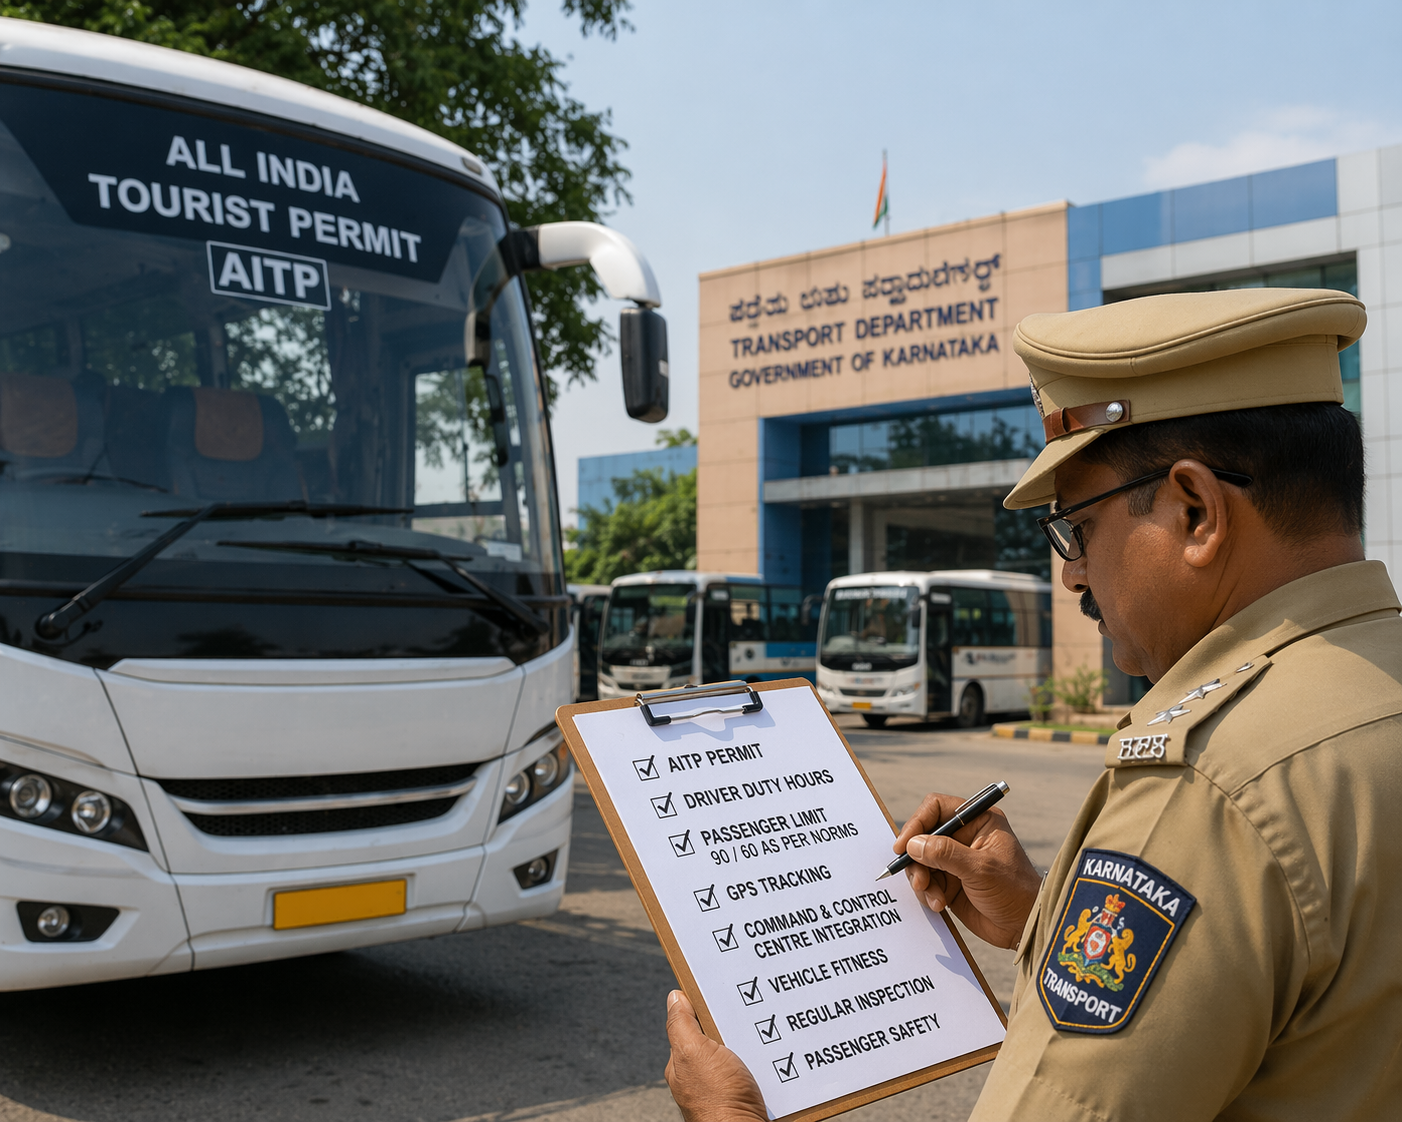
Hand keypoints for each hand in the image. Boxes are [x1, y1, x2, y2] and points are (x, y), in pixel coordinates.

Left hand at [664, 990, 767, 1121]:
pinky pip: (763, 1068)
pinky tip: (779, 1056)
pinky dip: (772, 1061)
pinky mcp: (752, 1094)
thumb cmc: (719, 1103)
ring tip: (771, 1036)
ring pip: (746, 1050)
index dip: (709, 1002)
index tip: (727, 986)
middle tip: (756, 1014)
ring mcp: (729, 1085)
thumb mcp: (694, 1053)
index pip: (694, 1020)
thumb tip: (675, 996)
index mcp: (686, 1060)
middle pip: (723, 1034)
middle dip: (739, 1024)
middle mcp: (705, 1073)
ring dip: (759, 1042)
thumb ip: (681, 1025)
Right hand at [893, 792, 1041, 948]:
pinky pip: (925, 881)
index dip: (917, 823)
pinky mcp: (950, 882)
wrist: (1025, 927)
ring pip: (920, 860)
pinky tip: (939, 905)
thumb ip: (946, 854)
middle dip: (917, 859)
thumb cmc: (1015, 891)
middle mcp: (964, 836)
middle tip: (919, 880)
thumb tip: (913, 844)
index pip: (936, 808)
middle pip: (923, 835)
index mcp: (978, 821)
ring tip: (934, 898)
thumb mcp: (981, 869)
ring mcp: (955, 860)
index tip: (904, 845)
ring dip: (921, 879)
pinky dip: (927, 893)